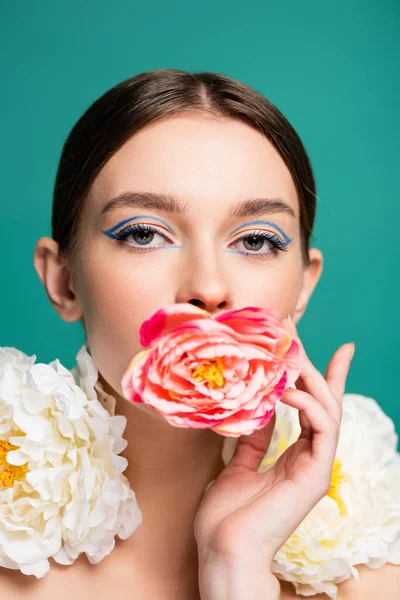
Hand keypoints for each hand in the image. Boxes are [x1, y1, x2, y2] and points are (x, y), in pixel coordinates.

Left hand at [194, 315, 354, 571]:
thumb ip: (253, 437)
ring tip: (289, 357)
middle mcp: (309, 457)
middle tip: (292, 332)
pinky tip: (287, 391)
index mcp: (294, 455)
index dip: (324, 377)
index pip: (314, 408)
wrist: (223, 551)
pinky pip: (324, 428)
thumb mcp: (237, 464)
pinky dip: (309, 404)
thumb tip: (259, 407)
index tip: (328, 347)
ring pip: (329, 409)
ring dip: (310, 378)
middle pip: (323, 401)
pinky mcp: (317, 474)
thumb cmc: (226, 515)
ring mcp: (316, 465)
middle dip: (312, 364)